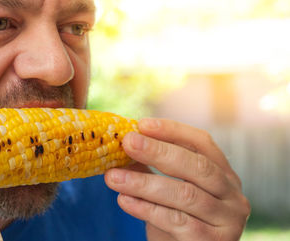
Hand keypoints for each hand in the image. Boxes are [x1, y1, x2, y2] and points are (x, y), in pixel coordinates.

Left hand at [105, 118, 249, 240]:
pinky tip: (124, 200)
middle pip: (197, 166)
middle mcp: (232, 195)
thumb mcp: (165, 191)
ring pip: (185, 194)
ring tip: (113, 177)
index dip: (172, 131)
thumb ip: (150, 168)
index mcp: (223, 174)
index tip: (142, 124)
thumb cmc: (176, 221)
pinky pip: (176, 221)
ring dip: (144, 183)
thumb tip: (122, 143)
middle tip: (128, 142)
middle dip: (158, 151)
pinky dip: (146, 209)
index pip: (202, 143)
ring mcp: (227, 220)